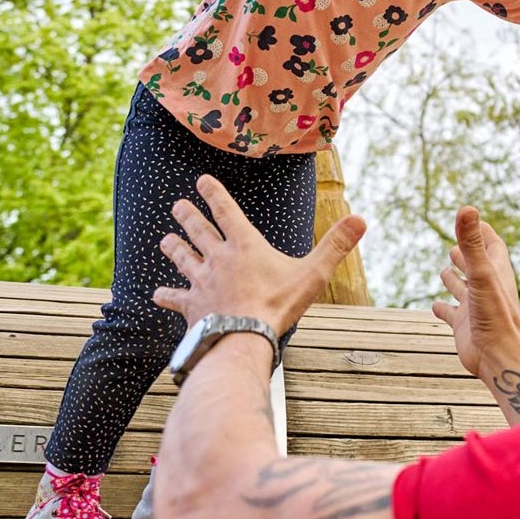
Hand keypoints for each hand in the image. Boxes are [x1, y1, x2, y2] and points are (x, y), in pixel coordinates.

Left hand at [153, 174, 365, 332]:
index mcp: (244, 245)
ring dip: (174, 248)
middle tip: (178, 205)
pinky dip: (166, 295)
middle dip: (188, 216)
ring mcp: (202, 282)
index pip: (226, 211)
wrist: (242, 337)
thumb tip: (362, 219)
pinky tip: (157, 293)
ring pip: (183, 259)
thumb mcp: (314, 272)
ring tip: (165, 239)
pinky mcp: (192, 306)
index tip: (202, 181)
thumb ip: (335, 245)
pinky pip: (175, 297)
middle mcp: (218, 258)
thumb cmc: (278, 304)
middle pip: (199, 231)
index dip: (215, 194)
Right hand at [431, 207, 519, 378]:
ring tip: (445, 270)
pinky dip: (442, 308)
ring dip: (453, 279)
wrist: (498, 357)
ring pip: (462, 288)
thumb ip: (471, 242)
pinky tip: (435, 306)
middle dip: (465, 254)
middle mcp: (485, 287)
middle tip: (455, 245)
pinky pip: (450, 314)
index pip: (491, 244)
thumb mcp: (480, 273)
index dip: (481, 231)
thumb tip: (466, 209)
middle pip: (475, 264)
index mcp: (496, 271)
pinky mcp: (463, 325)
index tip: (471, 218)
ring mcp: (474, 306)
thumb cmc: (495, 314)